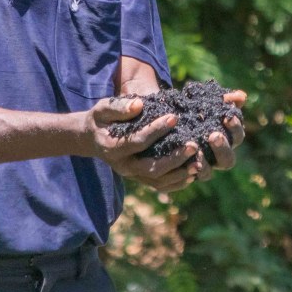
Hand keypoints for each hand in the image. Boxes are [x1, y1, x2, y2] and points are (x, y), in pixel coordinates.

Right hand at [84, 96, 198, 192]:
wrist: (92, 139)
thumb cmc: (101, 120)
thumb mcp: (104, 109)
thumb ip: (119, 107)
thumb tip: (139, 105)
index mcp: (113, 148)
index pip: (138, 141)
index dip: (157, 130)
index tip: (174, 117)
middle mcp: (123, 166)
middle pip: (151, 167)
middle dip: (174, 158)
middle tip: (194, 145)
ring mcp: (132, 175)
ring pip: (158, 181)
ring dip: (180, 174)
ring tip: (198, 162)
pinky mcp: (140, 178)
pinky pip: (160, 186)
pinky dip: (177, 183)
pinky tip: (193, 173)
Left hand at [184, 89, 247, 182]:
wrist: (167, 118)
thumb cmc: (192, 109)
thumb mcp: (207, 101)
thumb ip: (224, 99)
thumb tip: (241, 96)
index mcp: (226, 139)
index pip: (237, 137)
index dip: (235, 128)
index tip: (227, 117)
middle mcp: (216, 156)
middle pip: (228, 160)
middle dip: (222, 148)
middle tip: (213, 135)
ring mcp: (201, 166)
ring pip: (209, 173)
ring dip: (205, 163)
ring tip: (197, 150)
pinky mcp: (186, 172)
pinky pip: (189, 177)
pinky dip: (190, 170)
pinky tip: (185, 160)